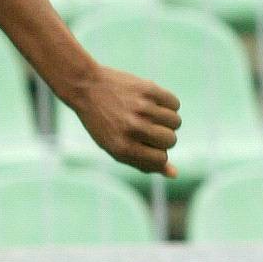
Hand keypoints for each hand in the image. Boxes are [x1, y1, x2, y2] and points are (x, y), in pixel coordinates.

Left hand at [63, 62, 179, 178]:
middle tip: (147, 128)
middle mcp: (133, 128)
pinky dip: (168, 105)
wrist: (87, 87)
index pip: (160, 159)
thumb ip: (143, 163)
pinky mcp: (148, 89)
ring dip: (167, 121)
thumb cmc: (102, 122)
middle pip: (170, 140)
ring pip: (175, 122)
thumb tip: (174, 173)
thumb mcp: (115, 147)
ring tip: (150, 115)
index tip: (147, 145)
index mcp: (122, 147)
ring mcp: (141, 108)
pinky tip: (153, 103)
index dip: (157, 154)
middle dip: (163, 137)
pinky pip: (174, 104)